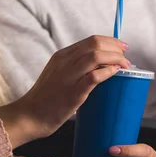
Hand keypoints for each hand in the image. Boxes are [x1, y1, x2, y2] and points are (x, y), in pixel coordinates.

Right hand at [4, 36, 130, 143]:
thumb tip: (100, 65)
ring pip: (96, 56)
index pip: (91, 40)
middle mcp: (65, 62)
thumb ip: (75, 67)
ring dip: (115, 58)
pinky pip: (94, 76)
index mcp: (62, 55)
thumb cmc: (46, 98)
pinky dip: (108, 72)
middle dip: (116, 47)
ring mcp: (68, 76)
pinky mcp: (73, 92)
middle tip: (126, 56)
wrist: (29, 116)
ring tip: (125, 66)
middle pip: (96, 44)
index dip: (110, 42)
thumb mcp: (58, 74)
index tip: (122, 48)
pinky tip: (115, 73)